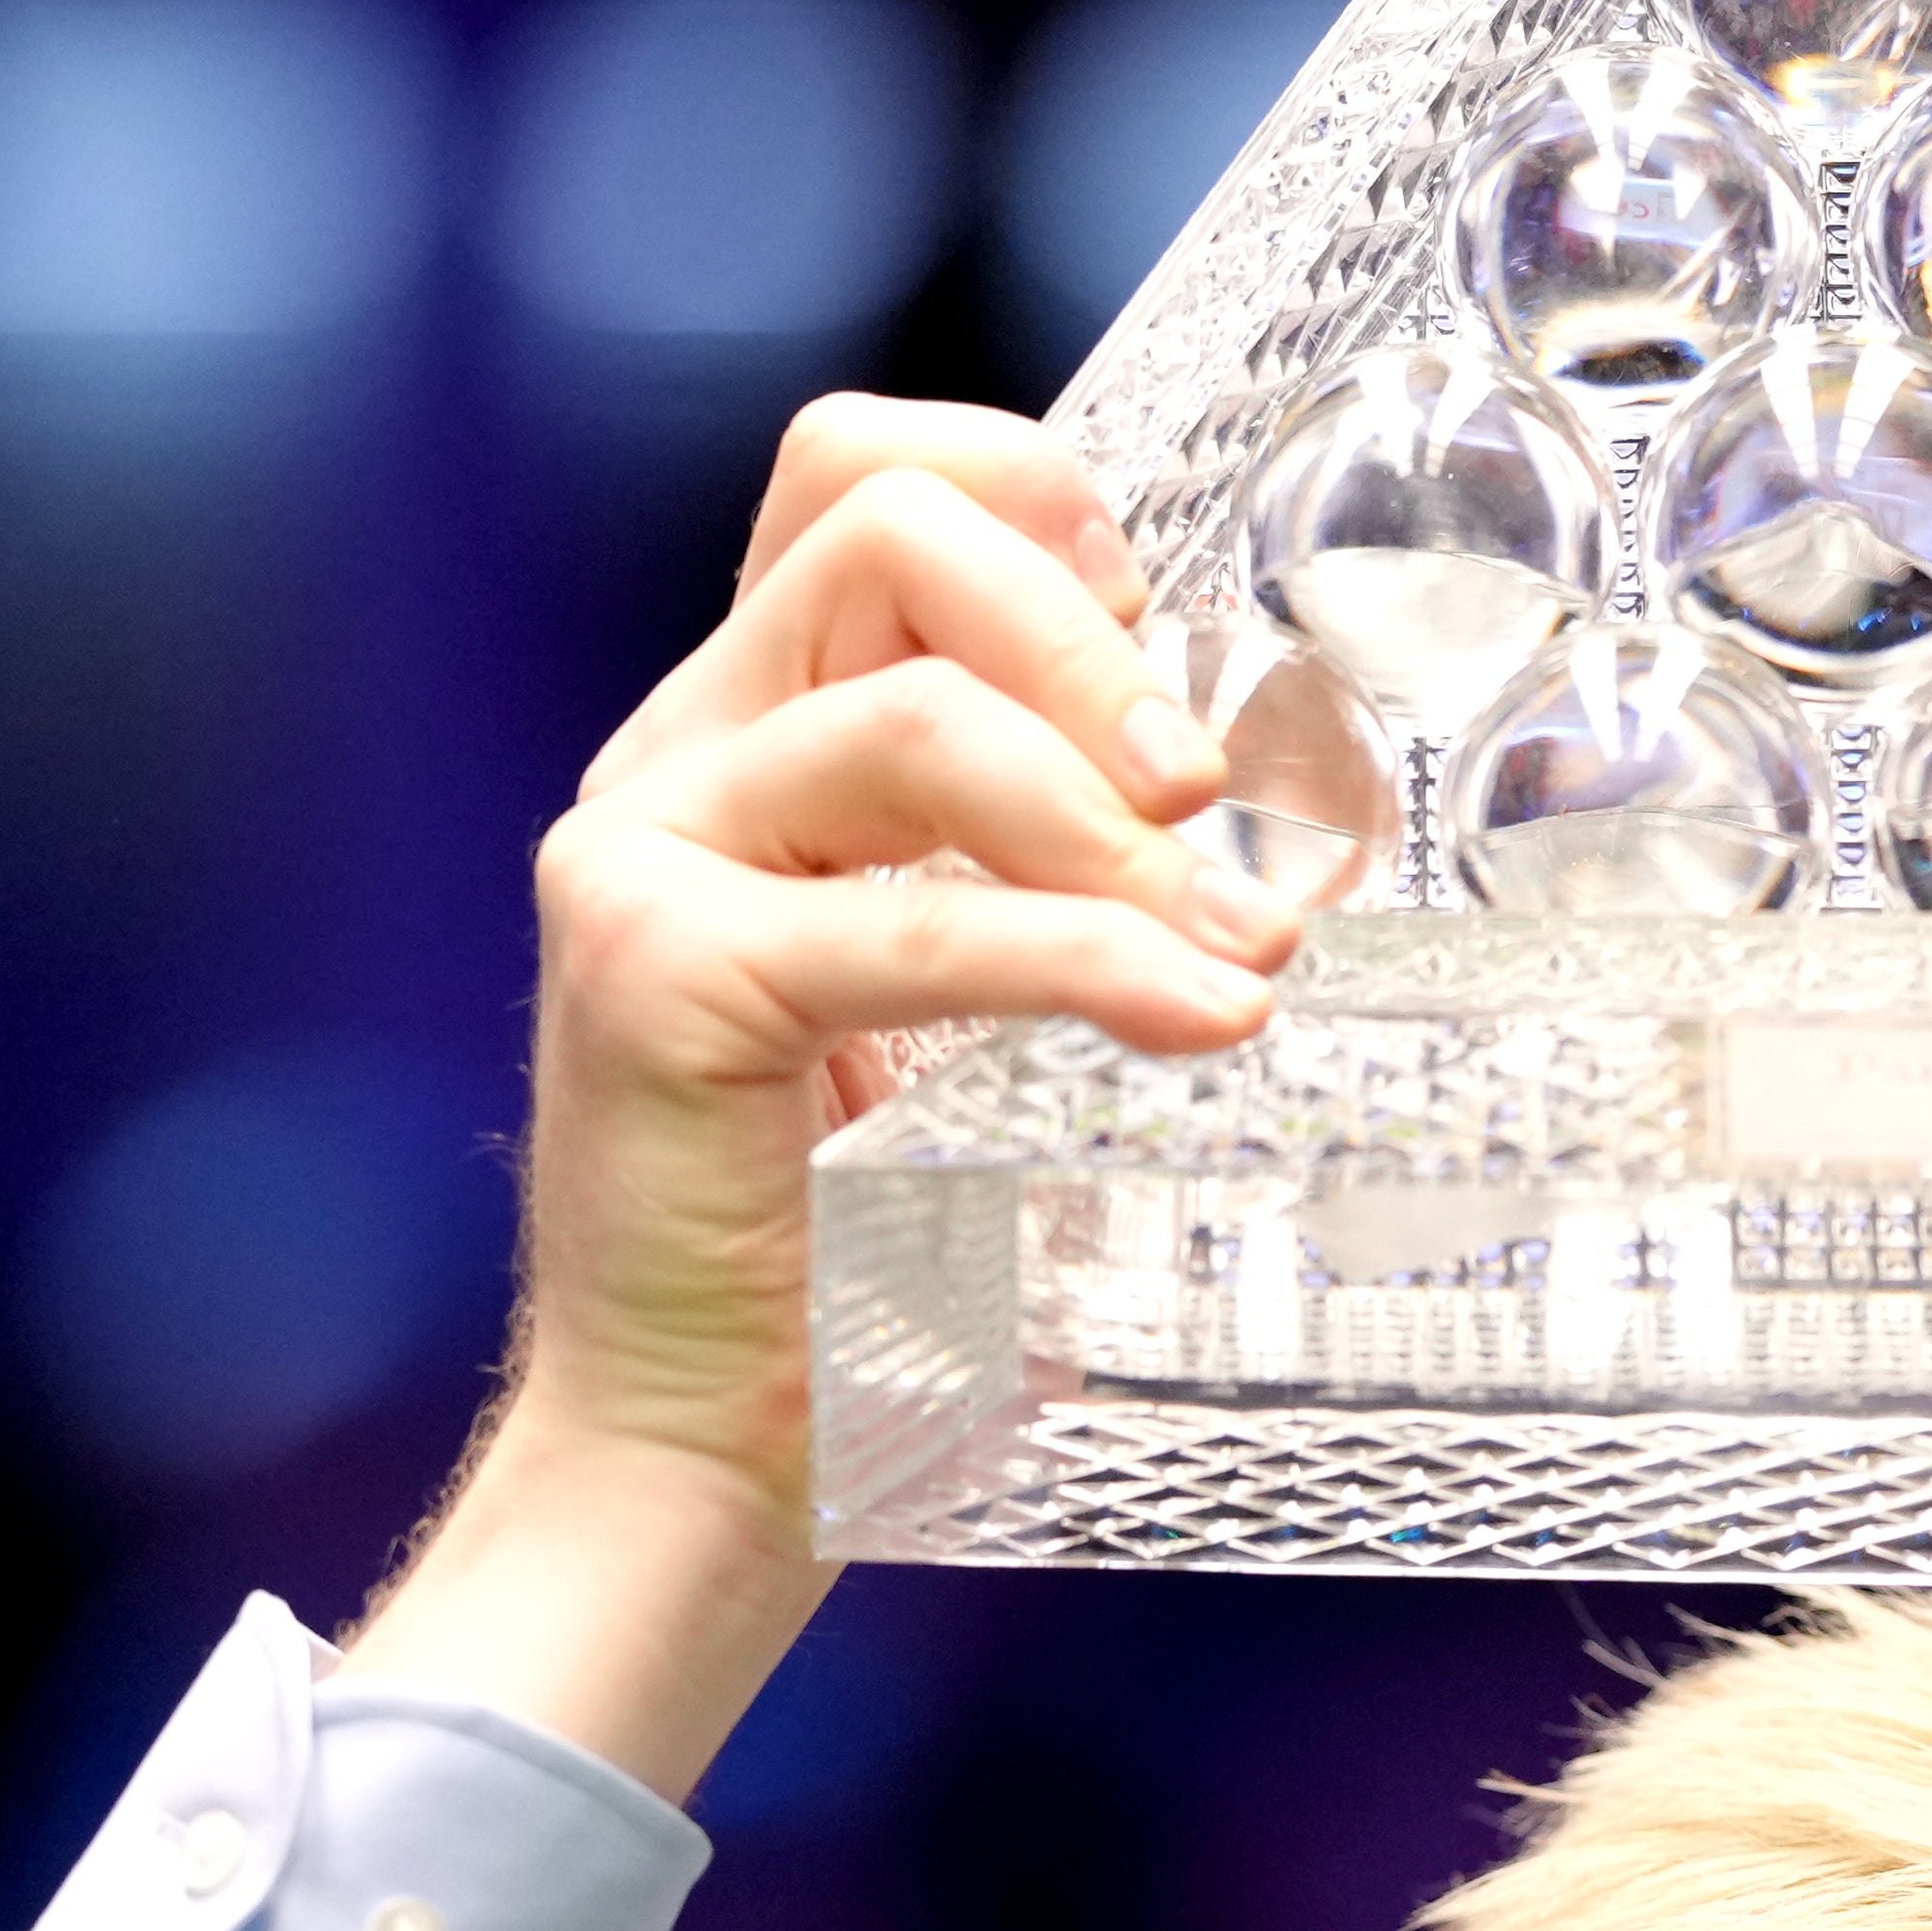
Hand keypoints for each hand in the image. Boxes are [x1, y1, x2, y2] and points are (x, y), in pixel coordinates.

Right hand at [344, 399, 1294, 1802]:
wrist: (724, 1456)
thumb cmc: (882, 1240)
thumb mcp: (1004, 991)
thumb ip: (1072, 844)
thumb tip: (1285, 765)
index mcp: (761, 724)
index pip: (868, 474)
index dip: (1041, 507)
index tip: (1171, 663)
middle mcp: (685, 755)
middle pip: (891, 536)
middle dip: (1096, 646)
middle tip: (1217, 802)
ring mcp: (646, 854)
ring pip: (911, 720)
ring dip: (1118, 830)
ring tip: (1248, 948)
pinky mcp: (652, 977)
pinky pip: (904, 921)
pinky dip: (1081, 960)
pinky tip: (1201, 1019)